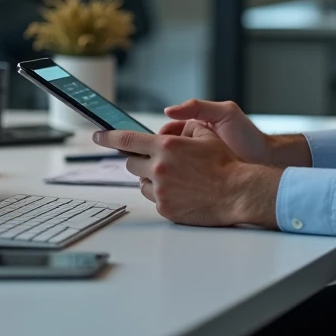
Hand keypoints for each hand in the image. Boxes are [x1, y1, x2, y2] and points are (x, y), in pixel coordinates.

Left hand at [92, 126, 280, 227]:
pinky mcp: (165, 208)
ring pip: (141, 182)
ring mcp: (161, 190)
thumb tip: (166, 130)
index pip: (126, 139)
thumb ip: (183, 128)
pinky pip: (154, 198)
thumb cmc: (225, 164)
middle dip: (140, 160)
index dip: (108, 137)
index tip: (97, 135)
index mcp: (166, 147)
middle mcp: (159, 168)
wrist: (238, 192)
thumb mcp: (205, 135)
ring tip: (176, 178)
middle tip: (157, 161)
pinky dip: (162, 194)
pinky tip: (181, 191)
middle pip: (131, 162)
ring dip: (151, 178)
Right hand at [159, 100, 311, 167]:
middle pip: (165, 151)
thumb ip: (197, 107)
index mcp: (195, 128)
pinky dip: (175, 181)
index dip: (158, 138)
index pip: (167, 132)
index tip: (151, 144)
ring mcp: (195, 164)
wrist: (264, 160)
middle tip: (157, 160)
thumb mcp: (225, 113)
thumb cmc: (247, 136)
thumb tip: (168, 110)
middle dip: (159, 155)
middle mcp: (192, 146)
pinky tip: (175, 183)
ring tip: (165, 172)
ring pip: (170, 166)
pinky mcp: (199, 180)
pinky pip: (180, 180)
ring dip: (165, 169)